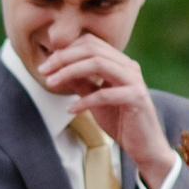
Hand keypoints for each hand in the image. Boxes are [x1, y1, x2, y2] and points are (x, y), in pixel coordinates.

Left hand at [37, 35, 175, 188]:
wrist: (144, 145)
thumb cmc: (120, 120)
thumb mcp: (94, 97)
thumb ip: (81, 82)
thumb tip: (58, 68)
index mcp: (119, 62)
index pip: (90, 43)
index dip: (65, 50)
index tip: (46, 65)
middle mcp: (129, 66)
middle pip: (92, 49)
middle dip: (63, 58)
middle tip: (43, 71)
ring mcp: (134, 80)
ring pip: (98, 64)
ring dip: (70, 72)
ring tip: (51, 83)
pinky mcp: (136, 98)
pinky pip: (105, 94)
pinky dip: (84, 101)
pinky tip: (70, 110)